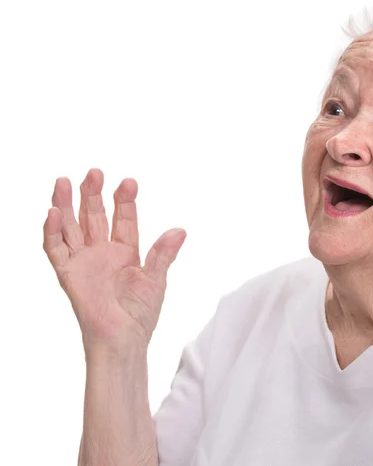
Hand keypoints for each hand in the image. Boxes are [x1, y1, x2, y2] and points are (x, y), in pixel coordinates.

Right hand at [43, 168, 185, 349]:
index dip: (125, 200)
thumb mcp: (156, 279)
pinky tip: (53, 213)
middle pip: (94, 216)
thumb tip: (180, 231)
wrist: (123, 339)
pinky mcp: (69, 274)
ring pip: (71, 226)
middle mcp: (103, 252)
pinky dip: (52, 232)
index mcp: (126, 251)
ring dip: (66, 204)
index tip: (129, 182)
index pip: (123, 218)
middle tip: (95, 172)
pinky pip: (56, 250)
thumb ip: (163, 254)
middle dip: (93, 194)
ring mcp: (84, 261)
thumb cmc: (140, 313)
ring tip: (63, 181)